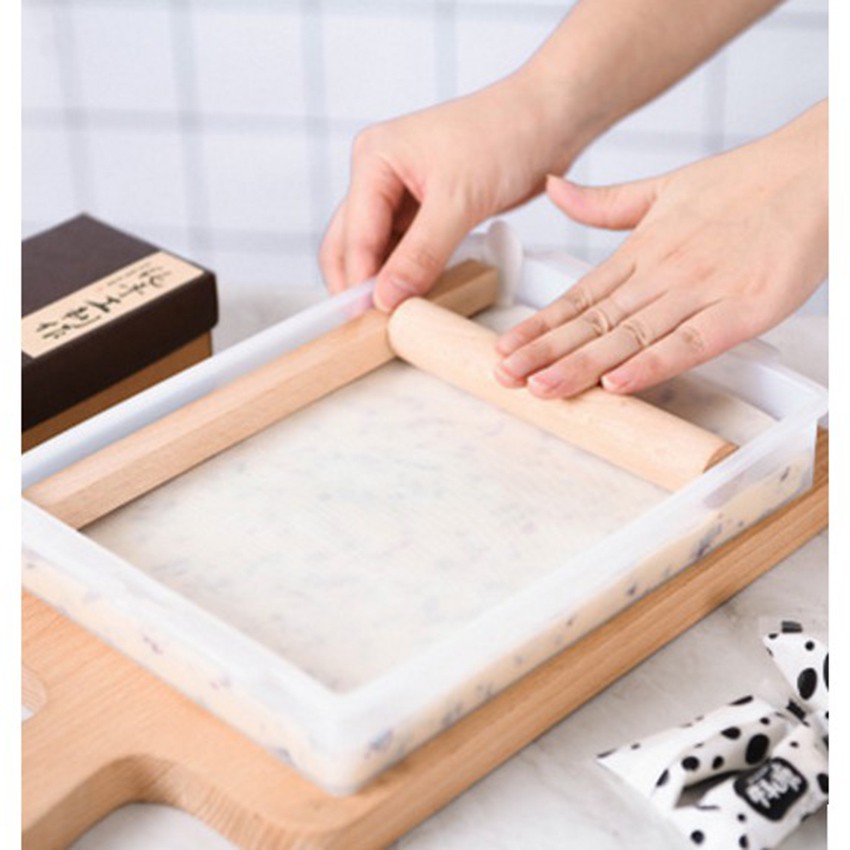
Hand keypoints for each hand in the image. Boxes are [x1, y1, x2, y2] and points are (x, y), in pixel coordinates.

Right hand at [319, 72, 582, 310]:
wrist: (550, 118)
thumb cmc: (506, 135)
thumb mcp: (459, 201)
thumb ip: (421, 254)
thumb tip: (388, 297)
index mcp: (375, 159)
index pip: (355, 234)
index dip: (361, 280)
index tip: (369, 319)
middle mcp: (380, 174)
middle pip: (351, 242)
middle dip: (358, 283)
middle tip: (369, 326)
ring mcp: (401, 192)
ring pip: (377, 249)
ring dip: (383, 281)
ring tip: (393, 318)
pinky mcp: (426, 207)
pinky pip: (405, 248)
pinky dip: (407, 273)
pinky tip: (414, 296)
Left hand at [495, 101, 827, 397]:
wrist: (817, 170)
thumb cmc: (744, 183)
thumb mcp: (664, 188)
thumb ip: (604, 202)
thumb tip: (553, 187)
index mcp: (642, 250)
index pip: (580, 297)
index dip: (540, 326)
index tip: (505, 349)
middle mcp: (663, 273)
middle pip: (595, 322)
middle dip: (546, 352)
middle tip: (506, 377)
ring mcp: (701, 291)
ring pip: (631, 336)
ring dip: (583, 365)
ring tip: (543, 387)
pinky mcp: (742, 310)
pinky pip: (691, 342)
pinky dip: (654, 364)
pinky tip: (619, 383)